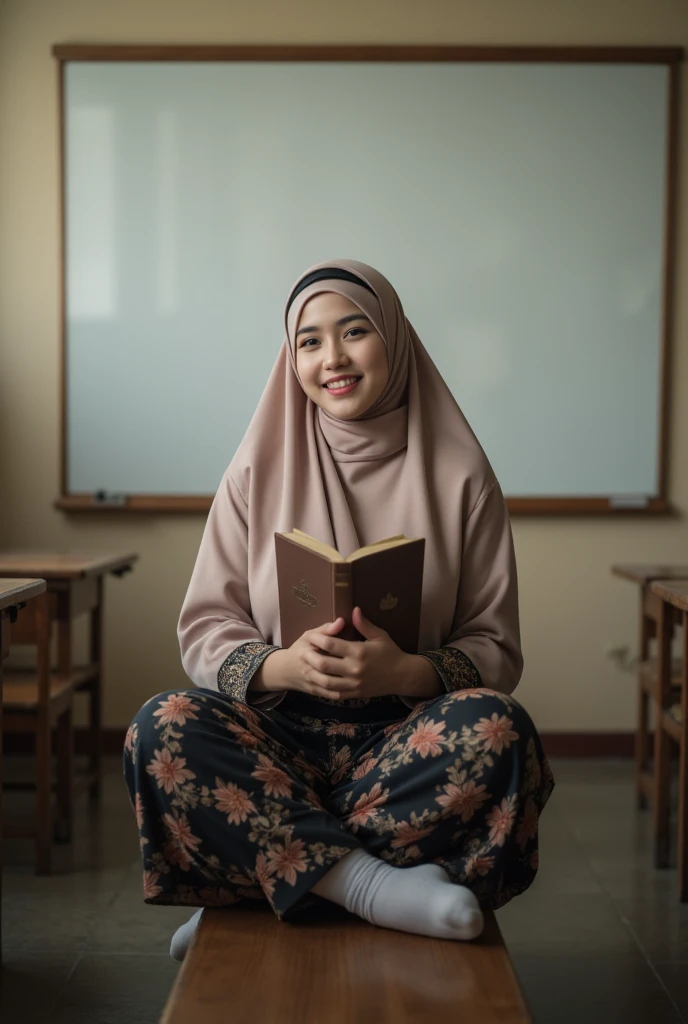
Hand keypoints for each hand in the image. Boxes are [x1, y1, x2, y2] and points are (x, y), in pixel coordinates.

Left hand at [282, 606, 408, 700]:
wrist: (403, 676)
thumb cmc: (391, 653)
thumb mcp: (379, 635)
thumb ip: (364, 624)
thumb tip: (353, 609)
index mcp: (359, 652)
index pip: (331, 645)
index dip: (317, 639)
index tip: (310, 635)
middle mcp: (354, 669)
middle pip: (323, 664)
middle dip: (310, 657)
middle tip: (303, 650)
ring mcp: (354, 684)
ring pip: (325, 681)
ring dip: (313, 674)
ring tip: (306, 666)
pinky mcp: (354, 694)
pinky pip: (334, 693)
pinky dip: (323, 688)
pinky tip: (318, 680)